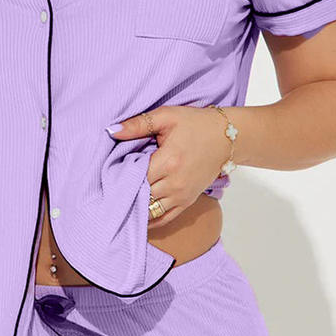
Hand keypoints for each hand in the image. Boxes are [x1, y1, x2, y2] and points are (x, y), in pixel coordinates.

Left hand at [107, 105, 230, 228]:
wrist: (228, 137)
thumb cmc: (196, 124)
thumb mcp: (167, 116)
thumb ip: (138, 125)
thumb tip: (111, 130)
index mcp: (168, 161)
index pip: (134, 177)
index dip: (119, 177)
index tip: (108, 173)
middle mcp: (175, 182)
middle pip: (141, 195)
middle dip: (125, 192)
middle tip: (109, 189)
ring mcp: (182, 194)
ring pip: (150, 210)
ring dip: (135, 207)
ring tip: (119, 203)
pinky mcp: (188, 201)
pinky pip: (165, 218)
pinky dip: (150, 219)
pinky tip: (137, 217)